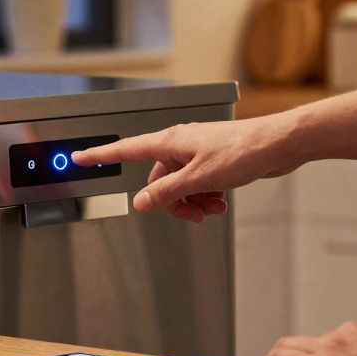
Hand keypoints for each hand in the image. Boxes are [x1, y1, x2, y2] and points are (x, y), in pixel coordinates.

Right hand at [70, 117, 298, 222]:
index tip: (78, 157)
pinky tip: (220, 201)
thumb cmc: (243, 150)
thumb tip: (142, 203)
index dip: (100, 155)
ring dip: (193, 202)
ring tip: (213, 206)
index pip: (126, 149)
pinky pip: (196, 185)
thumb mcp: (200, 178)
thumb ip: (167, 193)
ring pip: (179, 186)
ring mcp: (196, 154)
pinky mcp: (211, 162)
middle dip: (173, 202)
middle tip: (193, 213)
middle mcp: (179, 146)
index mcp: (170, 142)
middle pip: (158, 181)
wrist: (277, 145)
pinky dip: (205, 197)